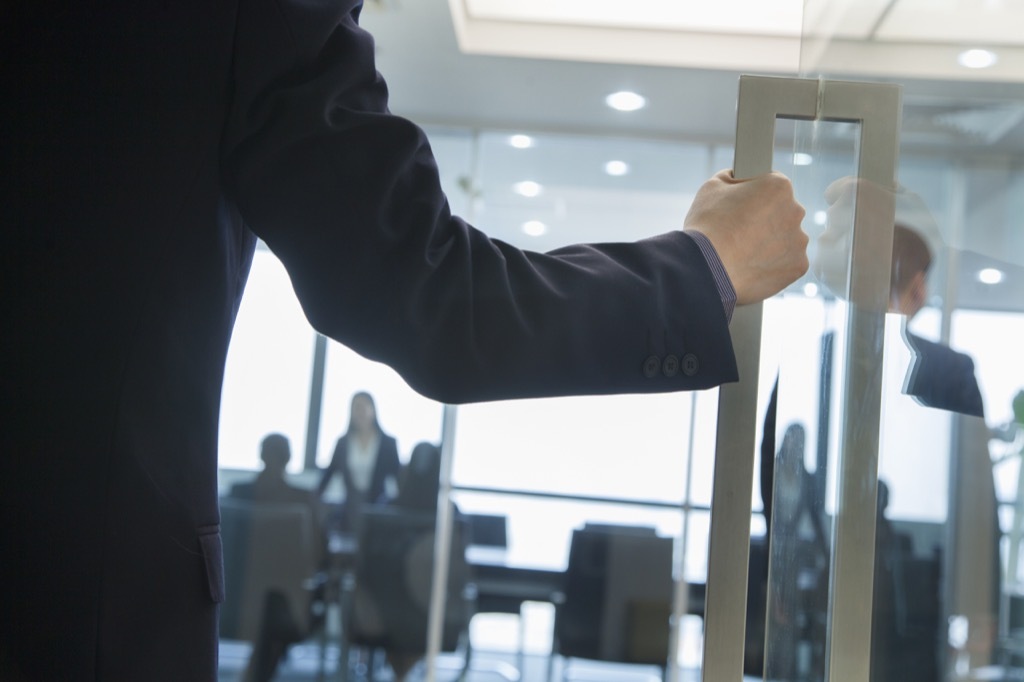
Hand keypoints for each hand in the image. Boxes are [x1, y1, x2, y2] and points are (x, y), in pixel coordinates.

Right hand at [684, 169, 807, 305]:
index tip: (743, 206)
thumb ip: (732, 177)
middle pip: (782, 212)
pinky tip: (751, 266)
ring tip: (743, 252)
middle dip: (765, 220)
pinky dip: (772, 265)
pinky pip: (786, 263)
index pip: (771, 185)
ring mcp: (799, 241)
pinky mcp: (798, 267)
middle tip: (739, 232)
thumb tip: (737, 177)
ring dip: (770, 243)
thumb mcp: (712, 187)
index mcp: (779, 186)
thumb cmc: (707, 226)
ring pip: (785, 239)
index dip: (754, 195)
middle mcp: (796, 211)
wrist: (705, 269)